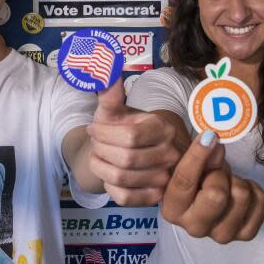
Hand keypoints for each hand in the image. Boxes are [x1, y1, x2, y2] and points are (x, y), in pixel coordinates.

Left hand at [86, 79, 181, 205]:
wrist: (126, 152)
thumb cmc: (119, 128)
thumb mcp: (113, 108)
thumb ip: (108, 88)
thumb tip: (105, 64)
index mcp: (163, 127)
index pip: (130, 136)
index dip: (103, 133)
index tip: (92, 128)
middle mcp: (170, 153)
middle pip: (125, 159)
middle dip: (100, 150)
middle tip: (95, 143)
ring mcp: (165, 178)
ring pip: (122, 178)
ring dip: (101, 166)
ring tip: (98, 156)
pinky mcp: (155, 198)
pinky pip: (124, 197)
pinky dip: (109, 185)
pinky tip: (108, 173)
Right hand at [161, 131, 263, 243]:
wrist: (208, 190)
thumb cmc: (196, 175)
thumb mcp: (190, 162)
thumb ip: (199, 154)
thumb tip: (212, 141)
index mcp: (172, 210)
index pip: (184, 181)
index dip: (197, 155)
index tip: (208, 135)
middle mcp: (194, 228)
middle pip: (216, 195)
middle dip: (219, 174)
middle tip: (215, 172)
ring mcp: (221, 235)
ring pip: (241, 195)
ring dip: (235, 180)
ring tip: (226, 181)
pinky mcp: (245, 233)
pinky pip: (259, 200)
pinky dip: (252, 188)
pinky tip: (238, 189)